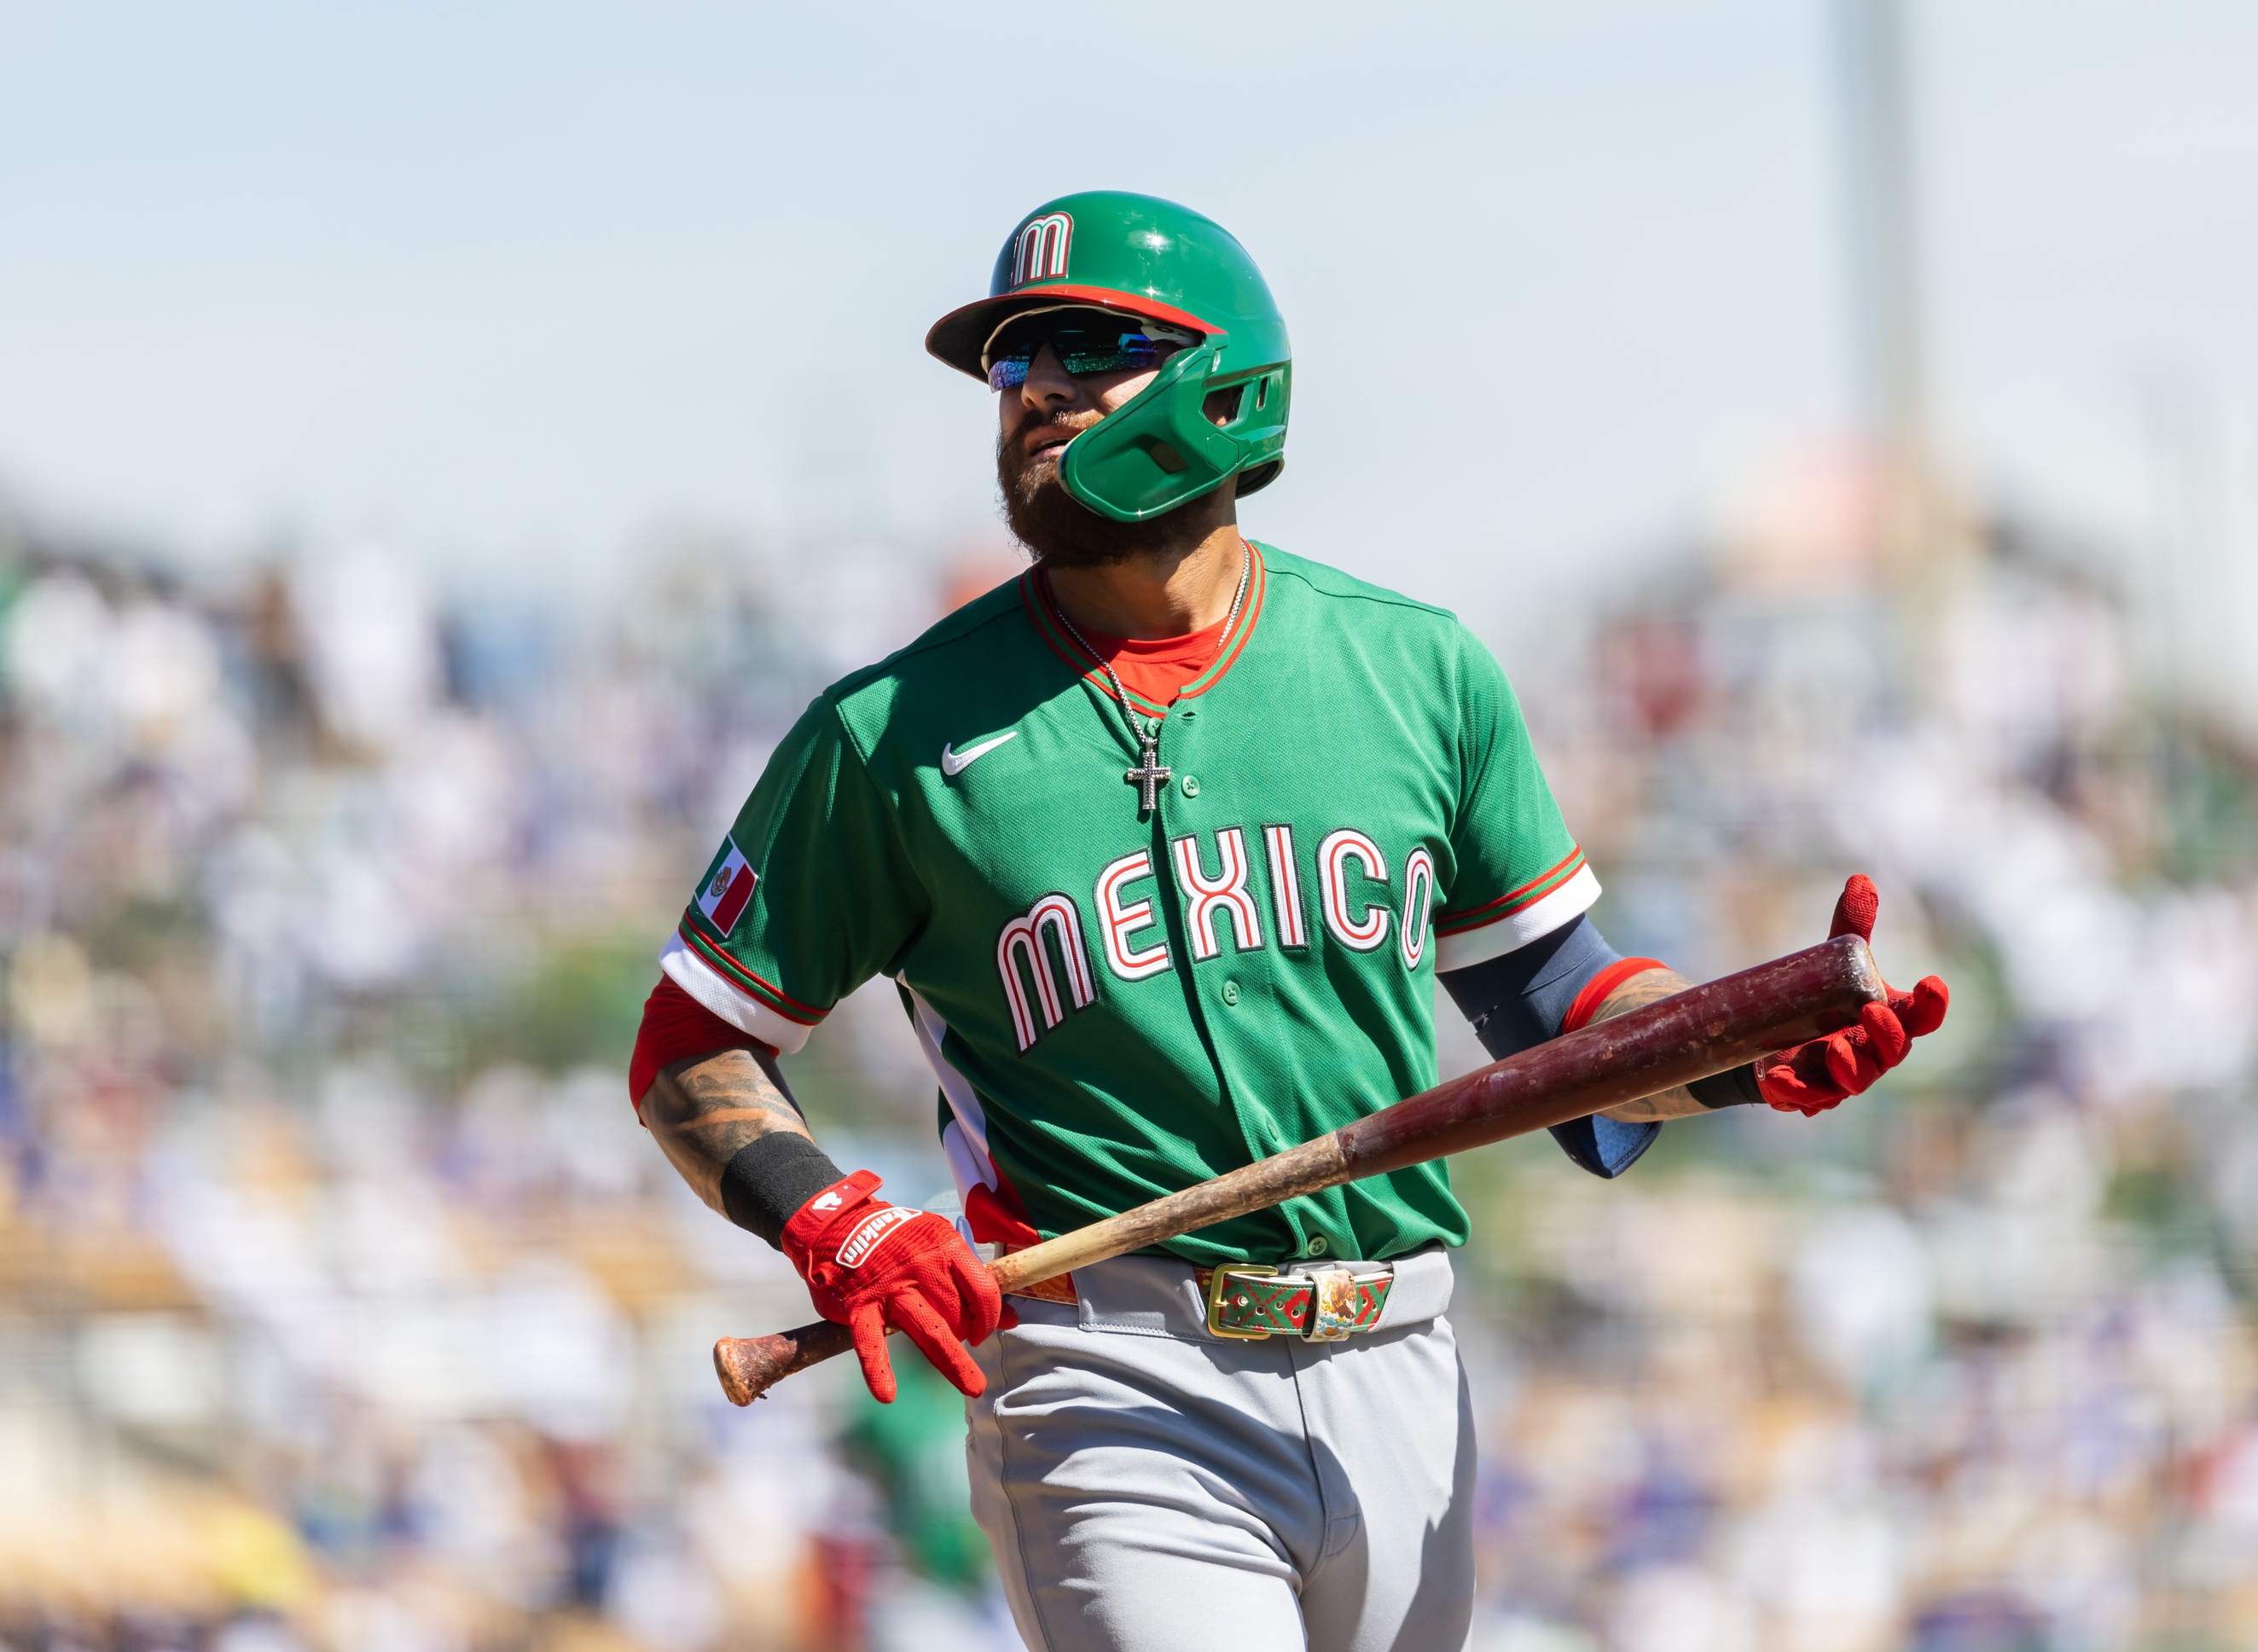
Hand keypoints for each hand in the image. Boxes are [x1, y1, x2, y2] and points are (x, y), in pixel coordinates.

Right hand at [781, 1170, 1003, 1401]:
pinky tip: (887, 1393)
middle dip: (967, 1337)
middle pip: (959, 1313)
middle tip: (964, 1348)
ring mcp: (892, 1288)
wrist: (841, 1224)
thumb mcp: (940, 1247)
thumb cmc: (899, 1241)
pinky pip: (870, 1340)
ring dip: (953, 1362)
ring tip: (973, 1387)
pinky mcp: (861, 1305)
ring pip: (929, 1329)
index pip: (983, 1290)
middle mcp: (923, 1267)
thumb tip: (1012, 1319)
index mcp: (947, 1248)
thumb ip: (972, 1282)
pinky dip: (878, 1368)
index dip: (991, 1316)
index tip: (984, 1331)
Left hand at [1759, 875, 1948, 1116]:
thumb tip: (1860, 879)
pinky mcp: (1810, 1092)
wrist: (1777, 1038)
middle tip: (1871, 1012)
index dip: (1931, 1004)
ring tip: (1834, 1051)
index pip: (1922, 1016)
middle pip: (1893, 1050)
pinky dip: (1797, 1091)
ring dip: (1849, 1068)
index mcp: (1892, 1019)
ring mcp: (1845, 1076)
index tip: (1931, 983)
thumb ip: (1851, 927)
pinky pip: (1808, 1097)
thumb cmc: (1825, 998)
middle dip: (1887, 1034)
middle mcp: (1875, 1051)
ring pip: (1856, 1080)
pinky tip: (1780, 1080)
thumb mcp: (1836, 961)